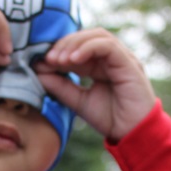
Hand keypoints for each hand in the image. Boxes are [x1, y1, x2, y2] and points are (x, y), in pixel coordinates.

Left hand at [35, 29, 155, 139]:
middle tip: (48, 59)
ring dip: (74, 44)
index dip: (58, 51)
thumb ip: (59, 86)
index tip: (40, 62)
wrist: (133, 134)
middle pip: (85, 37)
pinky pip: (107, 46)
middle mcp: (111, 58)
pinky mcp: (129, 62)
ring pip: (97, 36)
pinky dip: (88, 48)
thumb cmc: (110, 118)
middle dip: (64, 45)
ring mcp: (122, 58)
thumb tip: (38, 71)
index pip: (77, 47)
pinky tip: (73, 60)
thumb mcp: (78, 101)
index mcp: (99, 65)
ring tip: (59, 59)